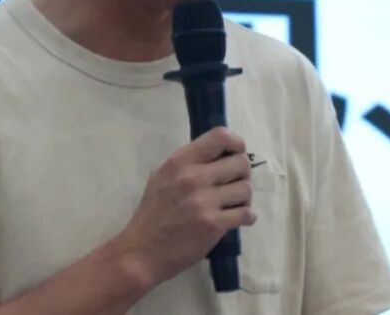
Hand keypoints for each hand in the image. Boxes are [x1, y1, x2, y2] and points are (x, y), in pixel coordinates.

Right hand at [116, 127, 255, 286]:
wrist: (142, 252)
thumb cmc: (152, 214)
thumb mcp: (161, 177)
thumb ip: (187, 164)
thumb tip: (218, 155)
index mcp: (179, 162)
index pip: (220, 137)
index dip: (236, 143)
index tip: (236, 154)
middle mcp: (193, 177)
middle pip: (240, 163)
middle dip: (242, 174)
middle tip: (234, 184)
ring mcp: (204, 201)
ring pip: (246, 189)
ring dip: (244, 198)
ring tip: (233, 204)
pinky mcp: (213, 224)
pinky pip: (246, 213)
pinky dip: (247, 216)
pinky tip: (238, 219)